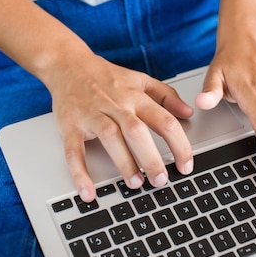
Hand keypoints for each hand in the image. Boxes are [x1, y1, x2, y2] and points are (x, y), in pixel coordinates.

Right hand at [48, 56, 194, 201]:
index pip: (164, 120)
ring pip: (110, 138)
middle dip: (151, 158)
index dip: (179, 144)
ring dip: (123, 163)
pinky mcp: (70, 125)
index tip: (185, 165)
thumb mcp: (139, 79)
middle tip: (161, 180)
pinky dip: (80, 173)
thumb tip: (188, 113)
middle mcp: (115, 105)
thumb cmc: (105, 76)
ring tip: (135, 184)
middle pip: (137, 131)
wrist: (68, 64)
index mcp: (135, 96)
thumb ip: (165, 95)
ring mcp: (92, 115)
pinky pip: (74, 151)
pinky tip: (88, 192)